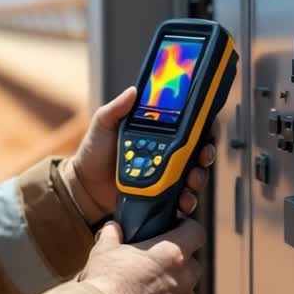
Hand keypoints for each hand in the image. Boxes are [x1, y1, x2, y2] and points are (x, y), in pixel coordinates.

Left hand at [70, 86, 217, 216]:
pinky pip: (182, 200)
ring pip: (195, 176)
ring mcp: (166, 177)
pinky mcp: (162, 197)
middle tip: (203, 156)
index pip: (190, 126)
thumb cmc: (94, 151)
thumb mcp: (103, 124)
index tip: (208, 127)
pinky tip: (181, 201)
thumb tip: (133, 91)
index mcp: (159, 133)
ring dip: (199, 178)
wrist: (84, 185)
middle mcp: (167, 153)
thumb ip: (117, 108)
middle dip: (206, 154)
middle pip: (199, 152)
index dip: (204, 126)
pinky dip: (186, 202)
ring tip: (191, 180)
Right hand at [79, 218, 206, 293]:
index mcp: (173, 254)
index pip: (196, 232)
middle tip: (158, 263)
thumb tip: (113, 227)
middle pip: (193, 265)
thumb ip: (113, 234)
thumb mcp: (105, 250)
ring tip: (150, 292)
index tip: (175, 229)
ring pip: (187, 293)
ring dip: (175, 290)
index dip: (186, 228)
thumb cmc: (106, 282)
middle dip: (180, 263)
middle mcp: (184, 279)